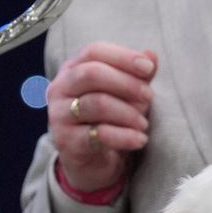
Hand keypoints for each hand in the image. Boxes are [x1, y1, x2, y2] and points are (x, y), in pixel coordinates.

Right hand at [49, 42, 157, 192]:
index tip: (148, 68)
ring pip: (96, 103)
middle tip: (150, 96)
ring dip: (128, 112)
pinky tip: (140, 139)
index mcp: (72, 69)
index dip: (123, 57)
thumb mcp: (125, 94)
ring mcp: (59, 115)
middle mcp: (60, 88)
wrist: (92, 161)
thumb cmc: (109, 119)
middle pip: (91, 73)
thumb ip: (137, 75)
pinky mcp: (66, 141)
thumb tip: (152, 55)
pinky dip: (125, 136)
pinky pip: (99, 134)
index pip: (94, 51)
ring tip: (144, 123)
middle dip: (126, 83)